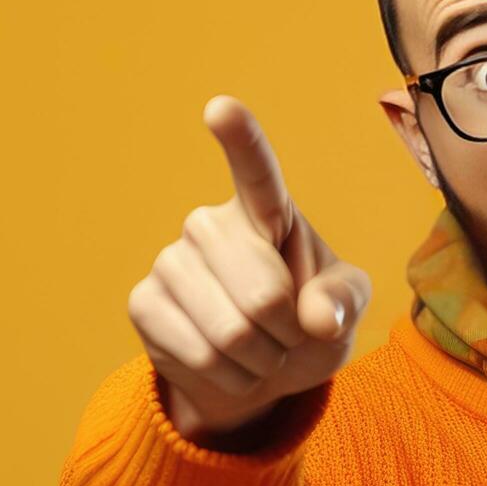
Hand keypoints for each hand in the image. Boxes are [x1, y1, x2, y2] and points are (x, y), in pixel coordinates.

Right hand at [127, 95, 371, 444]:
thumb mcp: (343, 308)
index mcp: (265, 210)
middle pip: (263, 295)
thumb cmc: (307, 322)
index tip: (221, 108)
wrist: (260, 370)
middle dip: (287, 333)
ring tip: (258, 349)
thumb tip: (318, 318)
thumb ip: (343, 301)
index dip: (240, 139)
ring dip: (260, 359)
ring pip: (231, 332)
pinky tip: (228, 365)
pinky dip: (231, 377)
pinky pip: (198, 355)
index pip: (254, 169)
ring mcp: (171, 261)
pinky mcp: (143, 302)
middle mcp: (210, 224)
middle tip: (286, 334)